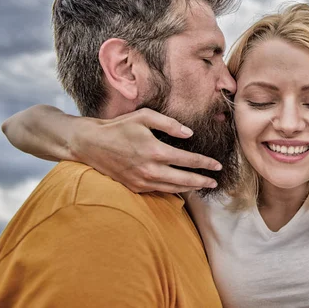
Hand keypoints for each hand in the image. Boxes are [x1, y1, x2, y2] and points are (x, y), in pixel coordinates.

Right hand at [72, 108, 222, 192]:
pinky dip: (173, 190)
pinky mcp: (135, 187)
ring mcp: (142, 181)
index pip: (189, 160)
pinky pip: (159, 191)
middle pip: (185, 180)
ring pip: (173, 189)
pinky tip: (181, 187)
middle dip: (202, 181)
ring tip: (202, 186)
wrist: (91, 144)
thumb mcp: (145, 117)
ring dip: (190, 188)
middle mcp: (150, 170)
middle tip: (215, 181)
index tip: (218, 165)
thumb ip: (170, 124)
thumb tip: (189, 134)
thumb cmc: (119, 127)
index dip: (206, 163)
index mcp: (156, 151)